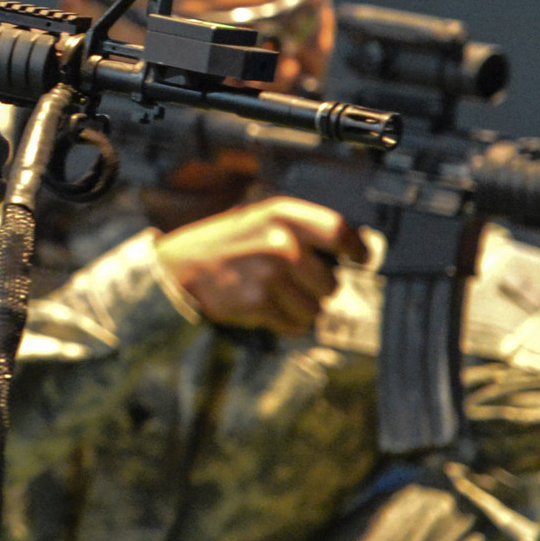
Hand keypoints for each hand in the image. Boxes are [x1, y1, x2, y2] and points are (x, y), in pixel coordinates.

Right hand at [154, 196, 365, 337]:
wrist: (178, 268)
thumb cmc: (226, 244)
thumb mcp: (262, 218)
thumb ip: (302, 228)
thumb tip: (349, 247)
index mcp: (283, 214)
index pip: (340, 232)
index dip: (357, 249)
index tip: (361, 258)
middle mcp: (282, 242)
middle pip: (331, 283)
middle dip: (315, 289)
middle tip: (289, 282)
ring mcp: (271, 274)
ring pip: (316, 309)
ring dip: (300, 309)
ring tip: (272, 295)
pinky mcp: (259, 303)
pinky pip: (295, 325)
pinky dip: (284, 323)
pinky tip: (263, 307)